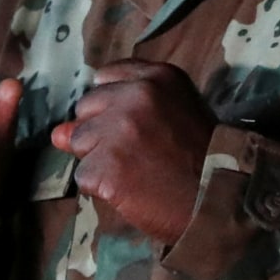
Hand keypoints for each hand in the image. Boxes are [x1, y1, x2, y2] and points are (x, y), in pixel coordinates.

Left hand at [50, 60, 214, 242]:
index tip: (135, 126)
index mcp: (156, 77)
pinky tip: (130, 190)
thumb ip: (115, 110)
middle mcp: (135, 96)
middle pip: (85, 112)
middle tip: (136, 155)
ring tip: (135, 173)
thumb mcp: (172, 113)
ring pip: (78, 143)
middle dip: (100, 135)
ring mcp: (119, 131)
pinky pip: (84, 176)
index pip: (104, 80)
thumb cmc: (201, 157)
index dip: (112, 108)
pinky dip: (102, 187)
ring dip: (99, 162)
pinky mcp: (108, 166)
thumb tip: (58, 132)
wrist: (221, 202)